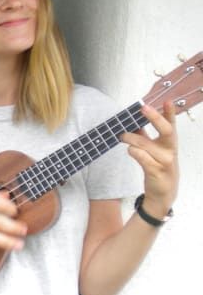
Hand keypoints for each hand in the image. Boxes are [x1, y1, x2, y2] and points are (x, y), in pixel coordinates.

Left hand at [121, 101, 178, 216]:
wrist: (162, 193)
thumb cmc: (157, 167)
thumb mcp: (154, 151)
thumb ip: (145, 137)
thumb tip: (133, 123)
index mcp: (170, 143)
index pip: (172, 125)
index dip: (170, 112)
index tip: (167, 100)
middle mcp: (171, 150)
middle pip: (167, 130)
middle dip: (155, 117)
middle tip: (143, 107)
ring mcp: (166, 161)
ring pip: (145, 143)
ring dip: (131, 138)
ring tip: (123, 136)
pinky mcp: (157, 171)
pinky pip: (141, 156)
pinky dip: (133, 151)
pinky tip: (130, 151)